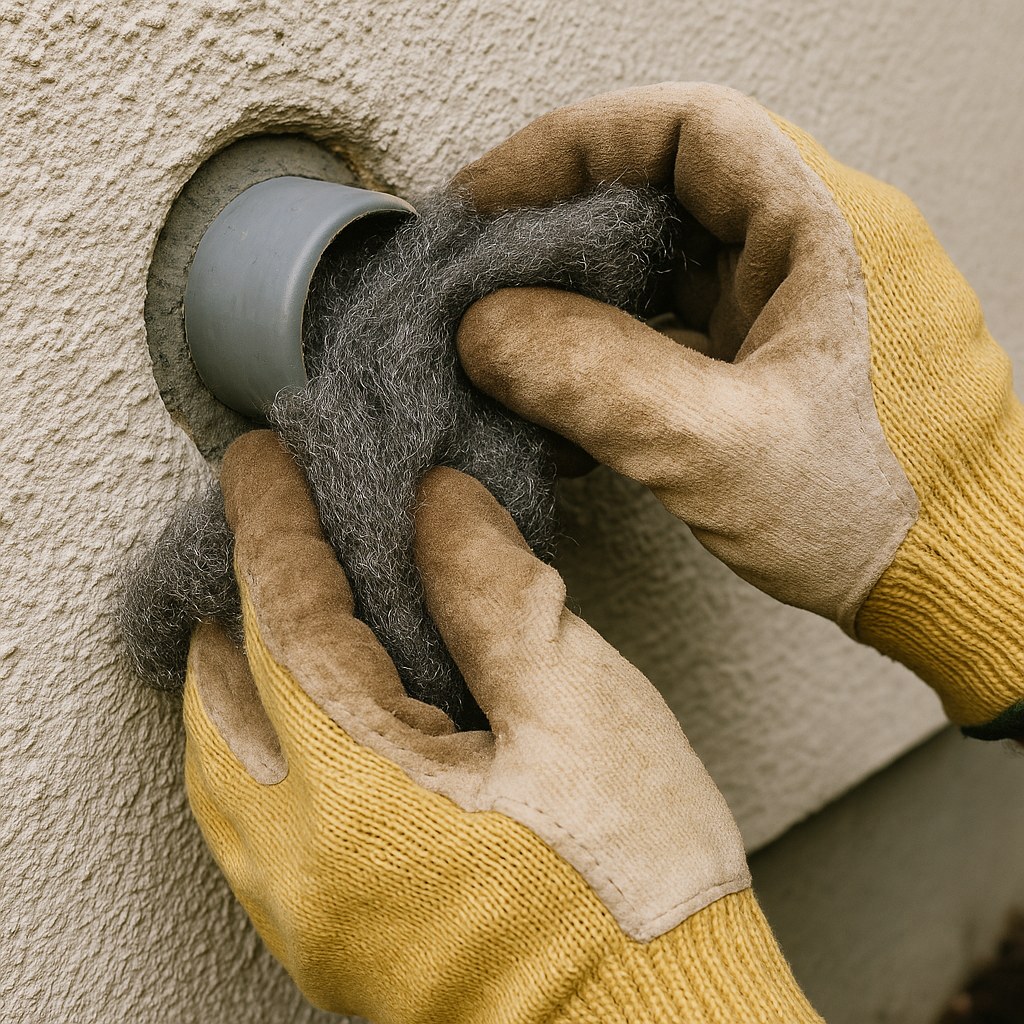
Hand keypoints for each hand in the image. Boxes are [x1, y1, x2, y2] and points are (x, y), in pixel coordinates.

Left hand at [183, 430, 819, 1022]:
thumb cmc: (635, 885)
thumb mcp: (582, 710)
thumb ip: (494, 594)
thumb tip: (437, 506)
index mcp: (358, 798)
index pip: (282, 625)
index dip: (270, 527)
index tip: (261, 462)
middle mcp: (300, 865)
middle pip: (221, 696)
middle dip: (239, 597)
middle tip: (273, 525)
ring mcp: (304, 914)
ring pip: (220, 764)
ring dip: (242, 671)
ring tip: (280, 606)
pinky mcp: (330, 938)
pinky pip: (250, 818)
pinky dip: (260, 740)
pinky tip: (305, 713)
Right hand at [453, 82, 1023, 736]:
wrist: (948, 579)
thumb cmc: (887, 512)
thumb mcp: (726, 449)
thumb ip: (602, 384)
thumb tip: (488, 330)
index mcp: (826, 226)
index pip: (684, 130)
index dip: (572, 147)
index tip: (489, 199)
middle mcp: (806, 246)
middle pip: (658, 191)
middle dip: (558, 228)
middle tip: (479, 276)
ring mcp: (785, 301)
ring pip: (655, 261)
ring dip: (574, 296)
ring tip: (503, 343)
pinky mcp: (765, 354)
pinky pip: (668, 323)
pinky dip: (605, 349)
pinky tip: (559, 399)